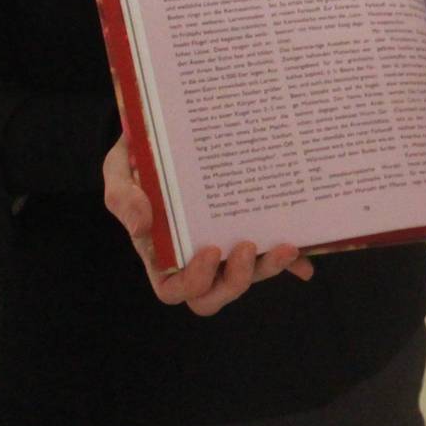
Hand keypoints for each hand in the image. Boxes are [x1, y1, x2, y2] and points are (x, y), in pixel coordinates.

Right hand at [102, 136, 312, 316]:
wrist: (169, 130)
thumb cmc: (139, 157)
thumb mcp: (120, 171)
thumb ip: (124, 198)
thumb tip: (141, 226)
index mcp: (161, 252)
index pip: (174, 289)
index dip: (193, 281)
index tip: (209, 250)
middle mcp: (194, 256)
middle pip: (214, 294)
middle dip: (235, 282)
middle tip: (247, 246)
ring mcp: (226, 246)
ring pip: (248, 276)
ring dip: (269, 269)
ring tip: (287, 246)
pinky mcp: (251, 230)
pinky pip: (273, 256)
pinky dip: (293, 263)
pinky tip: (305, 256)